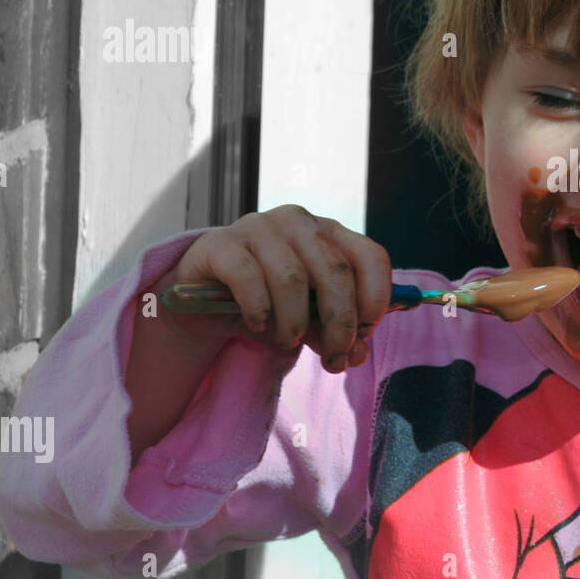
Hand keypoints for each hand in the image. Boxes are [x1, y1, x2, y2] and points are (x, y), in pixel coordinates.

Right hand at [162, 204, 393, 372]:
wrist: (203, 301)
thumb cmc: (268, 304)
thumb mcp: (309, 321)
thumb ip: (334, 333)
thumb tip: (357, 353)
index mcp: (330, 233)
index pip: (371, 256)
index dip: (376, 298)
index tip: (365, 334)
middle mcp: (298, 222)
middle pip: (336, 270)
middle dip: (340, 321)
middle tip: (334, 356)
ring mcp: (258, 227)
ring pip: (292, 277)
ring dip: (296, 321)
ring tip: (289, 342)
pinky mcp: (221, 243)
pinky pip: (248, 277)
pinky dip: (259, 309)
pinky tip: (258, 325)